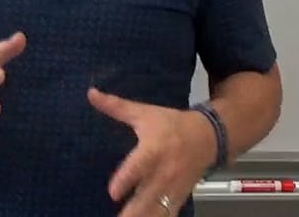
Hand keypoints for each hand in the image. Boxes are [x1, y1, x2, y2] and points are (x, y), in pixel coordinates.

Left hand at [88, 87, 215, 216]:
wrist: (207, 136)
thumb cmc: (171, 123)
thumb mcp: (144, 113)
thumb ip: (116, 107)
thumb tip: (91, 94)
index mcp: (154, 149)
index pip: (139, 167)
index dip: (126, 180)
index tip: (112, 193)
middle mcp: (164, 172)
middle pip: (148, 197)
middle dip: (133, 212)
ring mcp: (173, 188)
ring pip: (158, 211)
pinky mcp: (179, 198)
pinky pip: (167, 215)